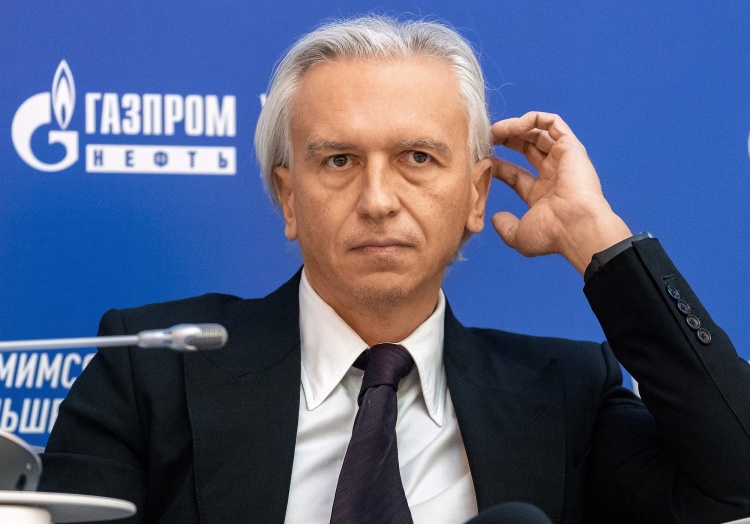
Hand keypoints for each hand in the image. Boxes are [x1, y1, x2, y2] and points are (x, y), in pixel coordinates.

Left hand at [490, 112, 631, 273]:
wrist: (576, 227)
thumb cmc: (552, 235)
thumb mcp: (519, 236)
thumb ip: (505, 227)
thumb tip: (495, 219)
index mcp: (542, 194)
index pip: (514, 173)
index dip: (497, 165)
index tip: (481, 162)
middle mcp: (554, 174)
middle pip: (526, 148)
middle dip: (505, 140)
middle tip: (485, 138)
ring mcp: (563, 160)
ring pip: (538, 132)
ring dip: (514, 127)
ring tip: (495, 130)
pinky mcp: (570, 147)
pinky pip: (552, 123)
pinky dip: (533, 119)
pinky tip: (514, 127)